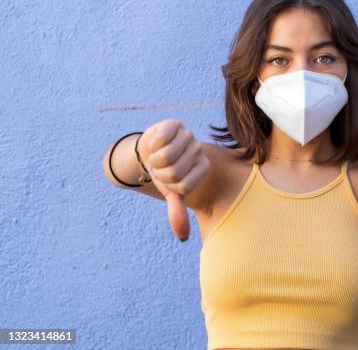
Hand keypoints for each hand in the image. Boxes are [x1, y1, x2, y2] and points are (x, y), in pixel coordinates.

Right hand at [138, 119, 209, 241]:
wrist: (152, 150)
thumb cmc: (165, 173)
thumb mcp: (171, 192)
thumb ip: (178, 211)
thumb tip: (183, 237)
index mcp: (203, 167)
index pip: (184, 185)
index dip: (168, 185)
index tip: (167, 179)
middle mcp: (199, 150)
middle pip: (174, 172)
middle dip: (160, 173)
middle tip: (160, 167)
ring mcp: (188, 136)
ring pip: (167, 156)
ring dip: (154, 160)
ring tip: (157, 157)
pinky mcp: (174, 124)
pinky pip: (162, 138)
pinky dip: (152, 145)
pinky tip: (155, 143)